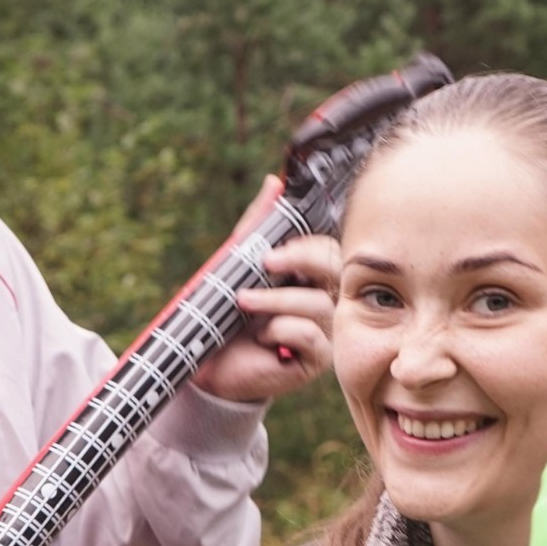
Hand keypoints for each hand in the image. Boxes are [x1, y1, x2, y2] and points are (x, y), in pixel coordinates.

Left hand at [192, 177, 337, 404]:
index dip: (305, 245)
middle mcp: (326, 299)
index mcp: (311, 275)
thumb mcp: (238, 264)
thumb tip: (274, 183)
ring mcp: (326, 330)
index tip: (272, 248)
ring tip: (244, 303)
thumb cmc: (227, 313)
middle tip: (266, 263)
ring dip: (275, 300)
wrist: (209, 362)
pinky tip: (263, 338)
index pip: (328, 249)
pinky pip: (311, 335)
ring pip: (319, 304)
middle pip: (336, 269)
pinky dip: (281, 330)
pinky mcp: (318, 359)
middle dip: (302, 260)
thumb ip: (257, 225)